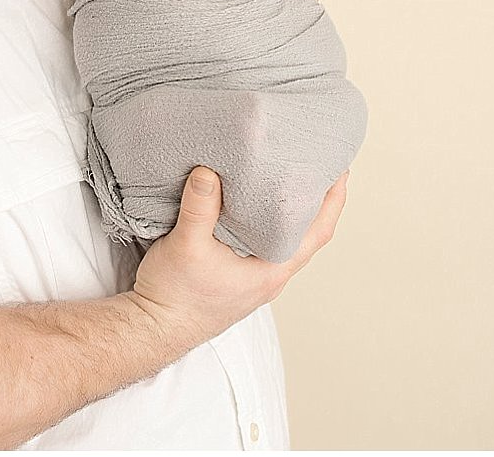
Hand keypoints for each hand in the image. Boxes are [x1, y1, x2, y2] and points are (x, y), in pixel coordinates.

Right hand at [127, 166, 349, 349]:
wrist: (154, 330)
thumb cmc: (174, 297)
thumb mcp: (185, 245)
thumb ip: (199, 207)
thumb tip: (209, 170)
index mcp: (271, 270)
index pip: (317, 231)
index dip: (333, 199)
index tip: (339, 168)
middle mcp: (271, 275)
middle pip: (309, 233)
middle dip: (318, 199)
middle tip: (317, 163)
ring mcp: (256, 278)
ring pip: (287, 239)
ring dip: (294, 211)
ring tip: (292, 178)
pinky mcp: (239, 277)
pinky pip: (266, 244)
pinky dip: (271, 222)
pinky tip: (258, 206)